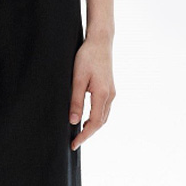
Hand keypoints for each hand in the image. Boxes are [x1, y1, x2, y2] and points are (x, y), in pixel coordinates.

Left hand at [69, 36, 115, 150]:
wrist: (100, 41)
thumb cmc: (87, 57)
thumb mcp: (77, 79)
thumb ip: (76, 101)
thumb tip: (74, 121)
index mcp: (103, 94)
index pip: (94, 123)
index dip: (84, 136)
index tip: (74, 144)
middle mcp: (110, 95)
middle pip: (100, 122)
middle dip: (88, 134)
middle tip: (75, 142)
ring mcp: (112, 92)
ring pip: (103, 117)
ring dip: (92, 127)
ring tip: (79, 133)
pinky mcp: (109, 89)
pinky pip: (104, 109)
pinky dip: (96, 118)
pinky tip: (86, 119)